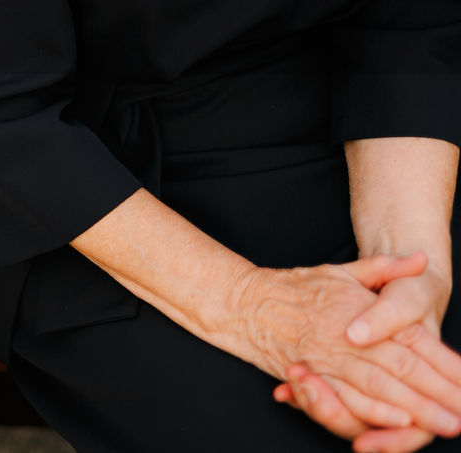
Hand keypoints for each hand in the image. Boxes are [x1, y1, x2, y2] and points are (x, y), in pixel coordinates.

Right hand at [231, 257, 460, 439]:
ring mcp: (330, 356)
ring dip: (417, 409)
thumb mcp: (340, 271)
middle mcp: (350, 334)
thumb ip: (383, 268)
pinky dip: (373, 411)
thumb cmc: (294, 287)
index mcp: (362, 309)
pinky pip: (346, 397)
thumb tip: (420, 259)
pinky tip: (397, 421)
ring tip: (446, 424)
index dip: (445, 364)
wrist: (243, 301)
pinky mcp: (312, 375)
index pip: (414, 340)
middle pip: (406, 369)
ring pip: (382, 387)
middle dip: (440, 394)